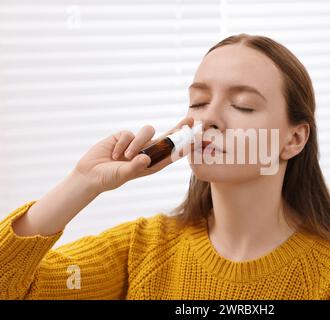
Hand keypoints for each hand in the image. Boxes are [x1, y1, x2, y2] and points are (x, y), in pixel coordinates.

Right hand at [72, 117, 193, 192]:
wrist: (89, 174)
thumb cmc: (109, 178)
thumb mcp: (122, 175)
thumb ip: (134, 167)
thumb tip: (146, 157)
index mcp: (153, 164)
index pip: (172, 153)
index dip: (184, 145)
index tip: (195, 139)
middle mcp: (148, 152)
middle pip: (167, 137)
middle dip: (178, 128)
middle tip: (190, 120)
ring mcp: (137, 143)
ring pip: (148, 131)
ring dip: (138, 143)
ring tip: (125, 156)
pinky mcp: (125, 136)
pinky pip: (129, 133)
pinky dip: (122, 144)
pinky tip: (114, 154)